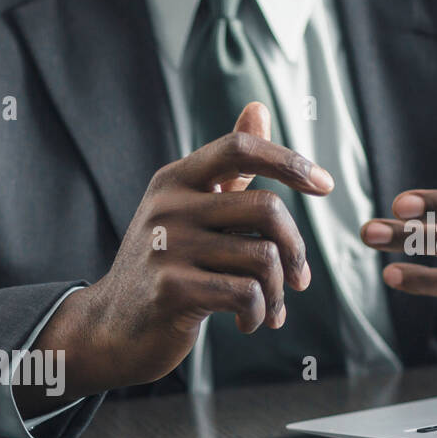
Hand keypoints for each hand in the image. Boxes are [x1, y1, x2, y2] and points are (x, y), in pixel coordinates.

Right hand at [16, 103, 332, 416]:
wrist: (112, 328)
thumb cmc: (162, 268)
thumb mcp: (187, 211)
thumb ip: (227, 168)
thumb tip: (258, 109)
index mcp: (174, 180)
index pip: (240, 149)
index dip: (289, 161)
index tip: (324, 185)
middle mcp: (168, 207)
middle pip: (267, 209)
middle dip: (296, 250)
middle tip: (299, 280)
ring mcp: (167, 247)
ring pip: (263, 258)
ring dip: (278, 293)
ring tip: (271, 309)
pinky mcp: (171, 289)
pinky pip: (245, 293)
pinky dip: (258, 313)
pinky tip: (248, 323)